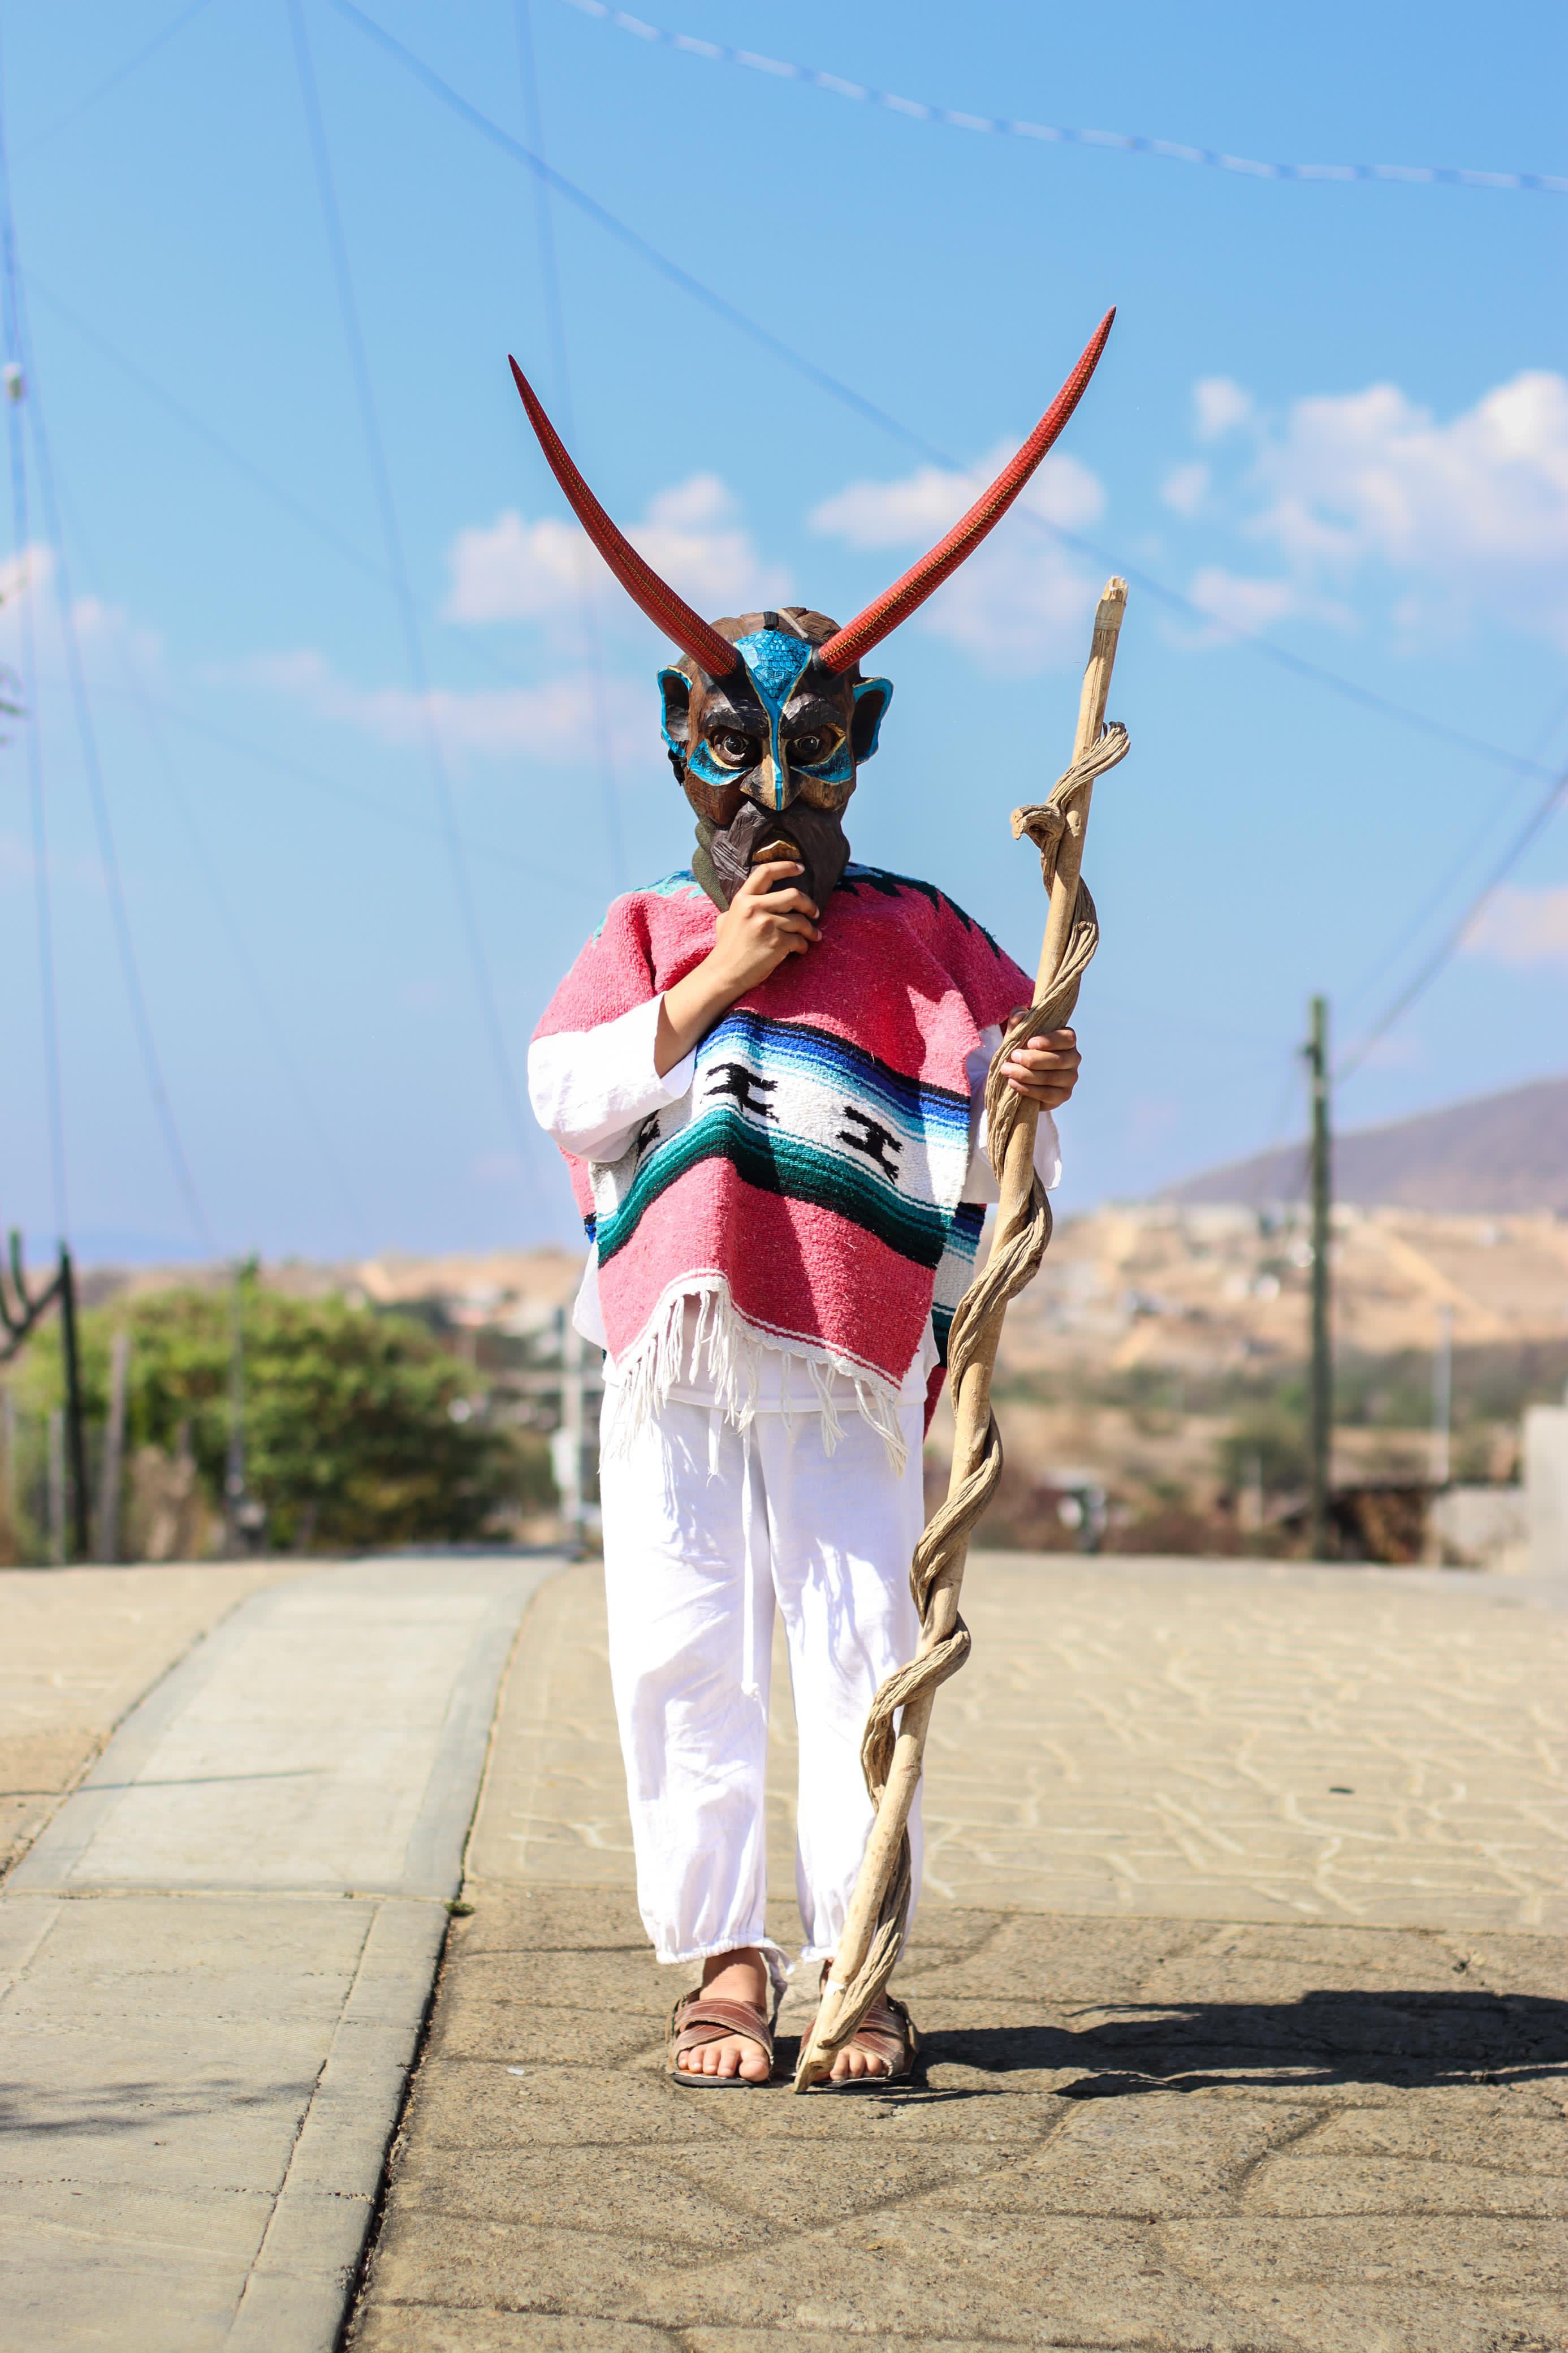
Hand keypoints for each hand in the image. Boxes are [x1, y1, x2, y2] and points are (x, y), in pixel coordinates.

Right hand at [655, 857, 819, 1073]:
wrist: (724, 973)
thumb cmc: (726, 948)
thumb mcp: (726, 919)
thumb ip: (740, 907)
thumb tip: (752, 898)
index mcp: (743, 899)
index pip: (766, 872)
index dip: (786, 866)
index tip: (801, 868)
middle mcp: (755, 907)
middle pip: (793, 894)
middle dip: (809, 903)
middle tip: (814, 912)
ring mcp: (767, 925)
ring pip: (800, 920)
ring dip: (810, 930)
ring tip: (813, 936)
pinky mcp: (777, 943)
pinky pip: (800, 940)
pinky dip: (804, 945)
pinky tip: (801, 950)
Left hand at [999, 1016, 1079, 1108]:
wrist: (1019, 1075)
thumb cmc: (1021, 1049)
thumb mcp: (1017, 1033)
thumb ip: (1018, 1021)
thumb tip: (1020, 1013)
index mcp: (1067, 1040)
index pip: (1068, 1038)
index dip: (1051, 1041)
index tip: (1030, 1042)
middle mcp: (1073, 1059)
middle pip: (1058, 1060)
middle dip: (1033, 1059)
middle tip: (1013, 1057)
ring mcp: (1070, 1078)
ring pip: (1051, 1078)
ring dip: (1026, 1075)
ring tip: (1007, 1070)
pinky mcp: (1063, 1095)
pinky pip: (1048, 1095)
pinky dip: (1029, 1090)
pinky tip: (1013, 1084)